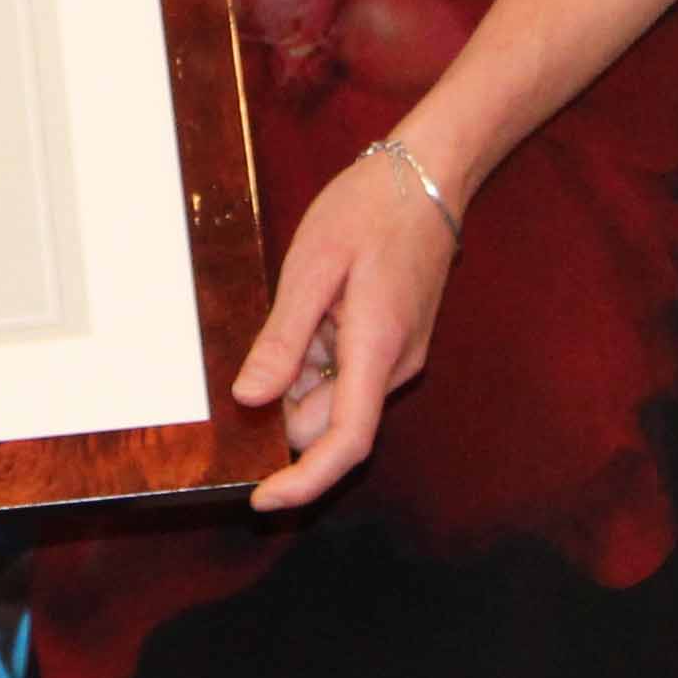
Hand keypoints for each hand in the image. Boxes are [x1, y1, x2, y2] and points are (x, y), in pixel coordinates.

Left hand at [234, 149, 459, 509]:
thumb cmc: (369, 210)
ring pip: (335, 394)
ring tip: (299, 300)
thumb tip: (251, 398)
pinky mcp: (394, 342)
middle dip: (287, 399)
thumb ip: (283, 337)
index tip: (261, 500)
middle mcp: (395, 366)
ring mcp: (398, 356)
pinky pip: (347, 370)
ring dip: (301, 370)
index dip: (303, 481)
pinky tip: (314, 304)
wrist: (427, 176)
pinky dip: (317, 353)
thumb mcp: (312, 266)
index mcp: (377, 351)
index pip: (345, 443)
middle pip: (330, 420)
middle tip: (267, 336)